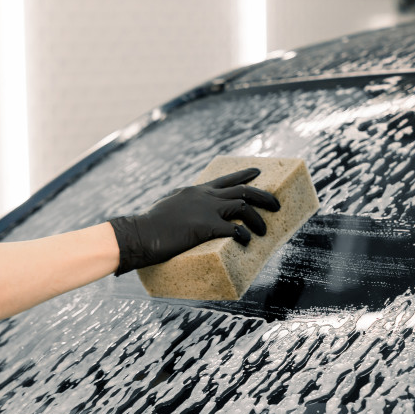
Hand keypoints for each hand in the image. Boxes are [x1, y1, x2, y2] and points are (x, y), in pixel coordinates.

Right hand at [108, 168, 279, 274]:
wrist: (139, 234)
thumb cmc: (148, 226)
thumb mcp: (167, 207)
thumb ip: (181, 207)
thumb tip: (185, 216)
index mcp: (195, 191)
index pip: (225, 179)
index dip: (244, 175)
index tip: (257, 172)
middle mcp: (203, 196)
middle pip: (242, 190)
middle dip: (262, 196)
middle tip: (275, 204)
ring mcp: (205, 210)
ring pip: (242, 206)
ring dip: (257, 219)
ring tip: (265, 231)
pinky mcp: (205, 226)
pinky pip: (234, 228)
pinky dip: (244, 234)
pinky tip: (248, 241)